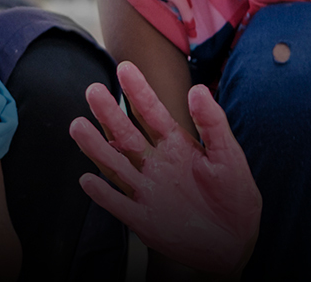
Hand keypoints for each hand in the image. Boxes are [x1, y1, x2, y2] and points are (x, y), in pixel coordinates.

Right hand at [69, 61, 260, 275]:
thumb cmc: (234, 195)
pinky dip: (104, 195)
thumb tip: (197, 89)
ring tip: (77, 126)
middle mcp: (155, 163)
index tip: (125, 67)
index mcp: (176, 144)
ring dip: (96, 147)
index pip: (153, 112)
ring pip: (116, 165)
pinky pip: (119, 205)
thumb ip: (213, 124)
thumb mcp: (229, 156)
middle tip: (93, 90)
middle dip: (110, 113)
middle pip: (127, 134)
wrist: (233, 242)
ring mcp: (147, 191)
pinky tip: (87, 180)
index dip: (139, 91)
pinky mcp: (142, 219)